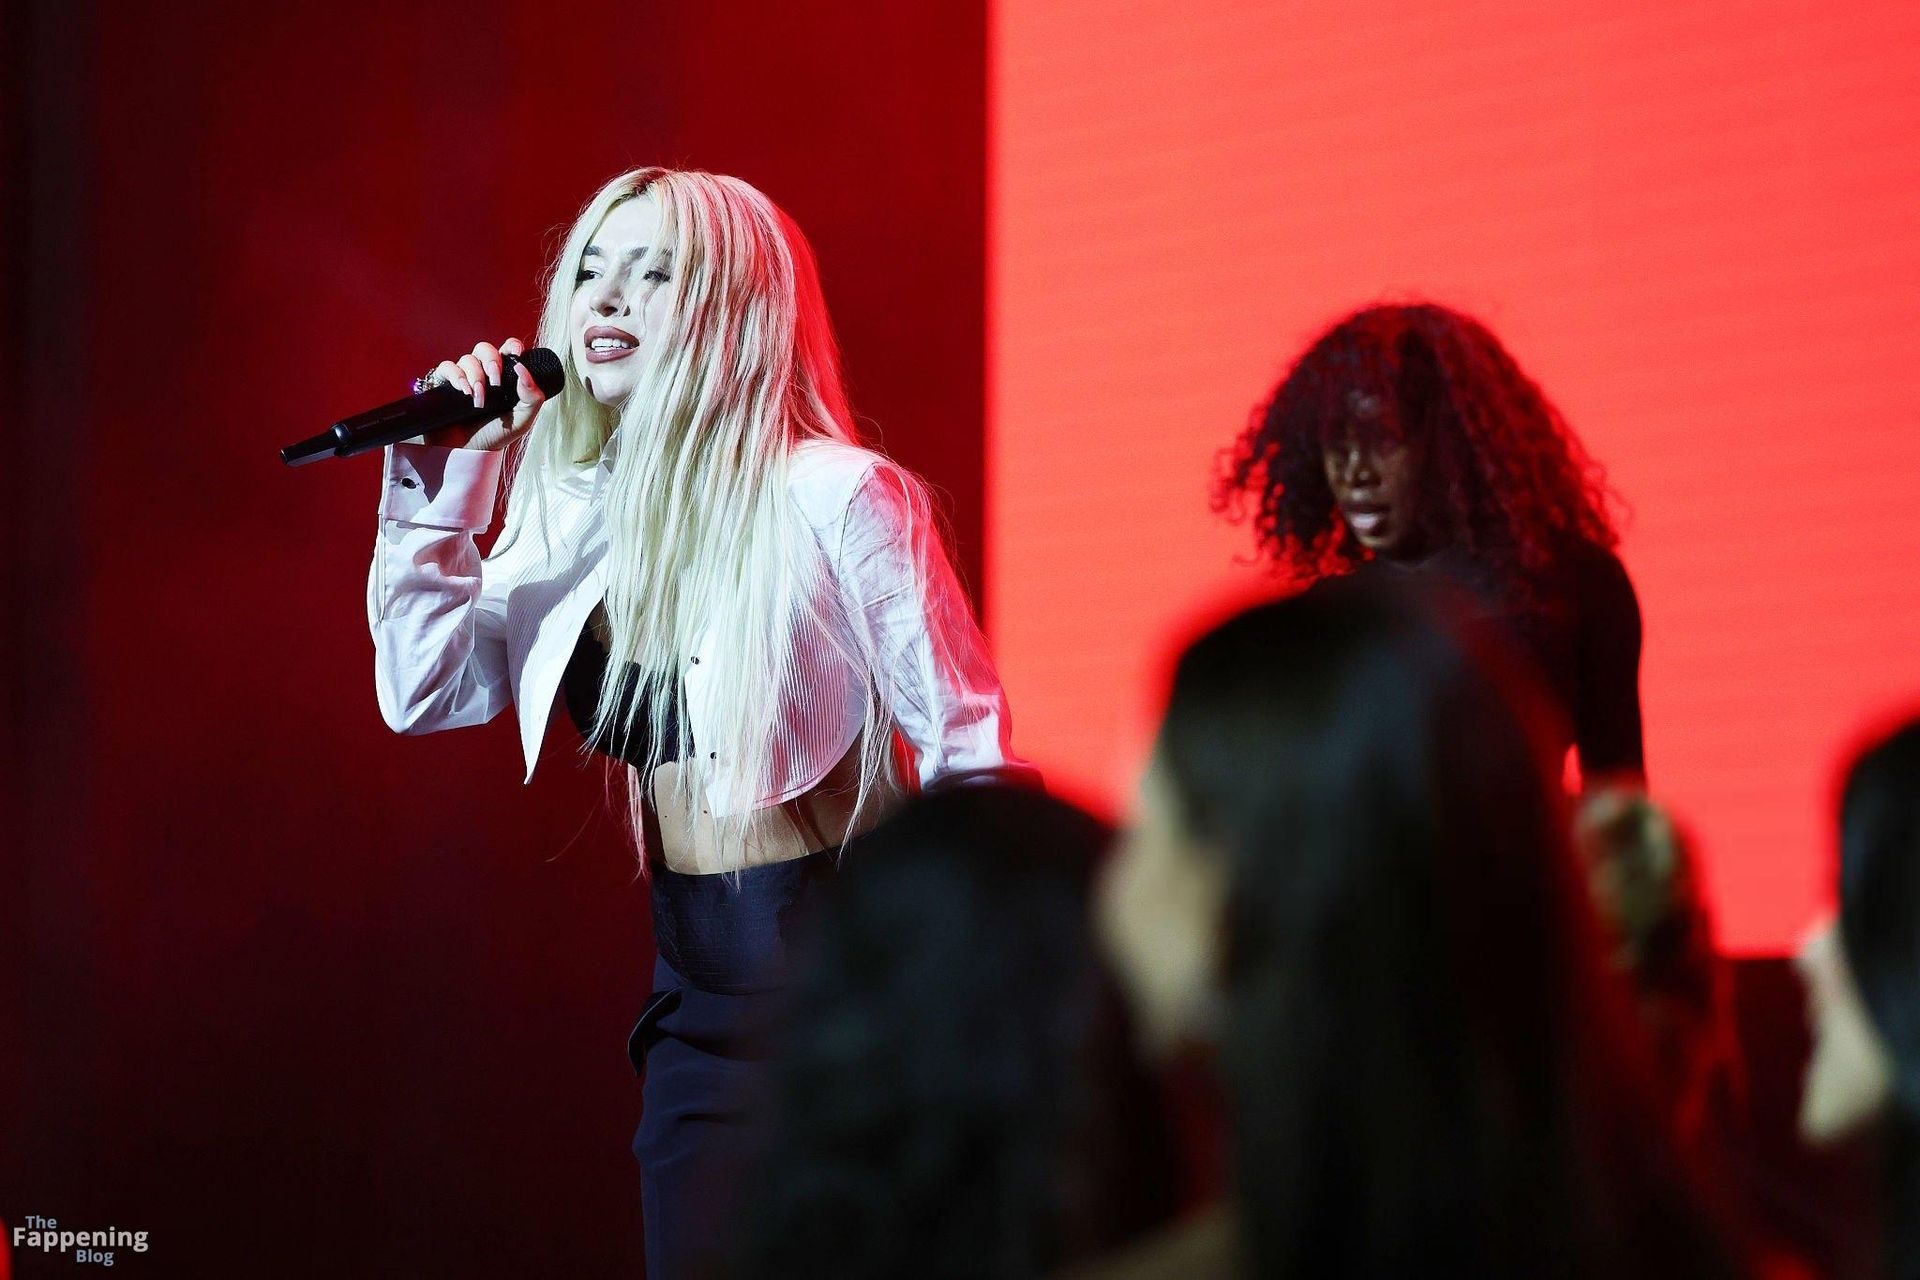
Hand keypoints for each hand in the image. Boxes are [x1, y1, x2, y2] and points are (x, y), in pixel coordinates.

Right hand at [421, 337, 544, 450]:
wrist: (469, 451)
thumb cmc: (496, 435)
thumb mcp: (522, 420)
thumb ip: (532, 397)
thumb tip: (523, 369)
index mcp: (504, 376)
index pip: (508, 350)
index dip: (511, 346)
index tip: (516, 353)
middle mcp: (483, 372)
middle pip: (485, 349)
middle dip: (492, 362)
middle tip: (496, 383)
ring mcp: (463, 377)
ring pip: (467, 359)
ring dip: (476, 377)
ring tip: (479, 400)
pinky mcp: (444, 383)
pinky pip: (447, 367)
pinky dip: (456, 376)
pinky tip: (464, 392)